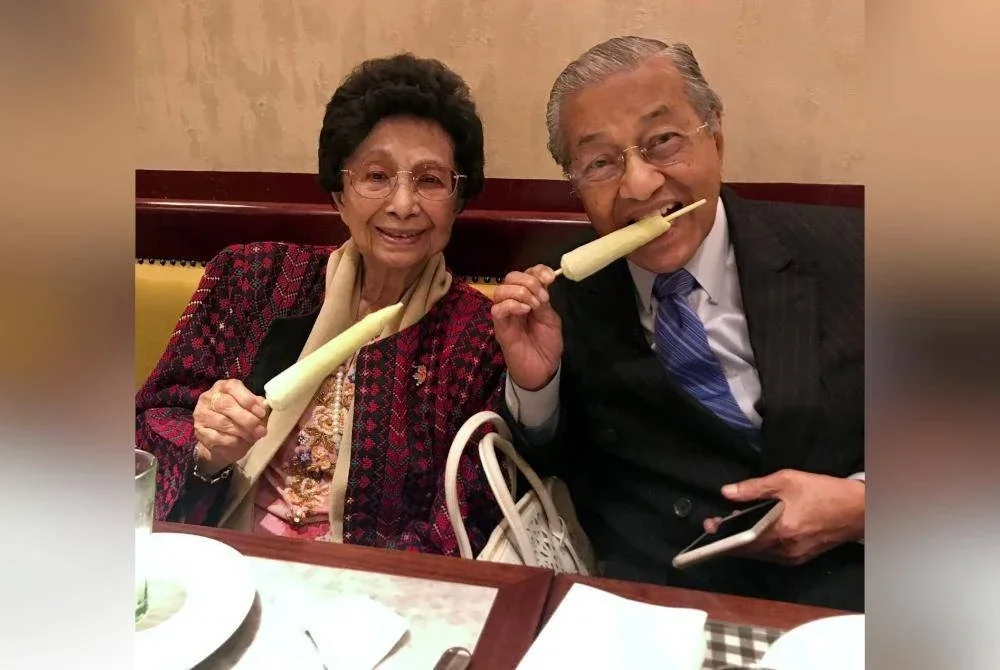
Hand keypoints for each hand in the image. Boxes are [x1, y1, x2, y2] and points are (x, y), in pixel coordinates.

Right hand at [192, 379, 268, 473]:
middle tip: (260, 429)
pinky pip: (217, 437)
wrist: (223, 442)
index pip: (233, 387)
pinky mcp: (199, 431)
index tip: (261, 413)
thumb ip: (258, 406)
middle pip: (226, 404)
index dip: (248, 400)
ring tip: (253, 436)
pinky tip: (240, 442)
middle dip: (247, 418)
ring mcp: (202, 414)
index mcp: (223, 387)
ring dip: (242, 431)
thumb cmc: (240, 420)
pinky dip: (232, 441)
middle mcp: (209, 397)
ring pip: (222, 422)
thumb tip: (264, 406)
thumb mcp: (252, 410)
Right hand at [490, 265, 562, 390]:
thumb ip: (544, 302)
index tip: (550, 278)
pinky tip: (525, 311)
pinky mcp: (499, 327)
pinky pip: (497, 309)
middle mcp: (514, 302)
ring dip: (521, 293)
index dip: (537, 270)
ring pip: (501, 290)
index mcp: (529, 297)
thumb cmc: (547, 344)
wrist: (543, 369)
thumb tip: (541, 285)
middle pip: (511, 277)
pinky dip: (512, 305)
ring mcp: (505, 314)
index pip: (526, 273)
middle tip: (543, 298)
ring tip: (534, 307)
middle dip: (529, 282)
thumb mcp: (550, 319)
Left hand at [703, 469, 864, 565]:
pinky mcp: (801, 558)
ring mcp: (794, 557)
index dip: (722, 536)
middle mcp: (785, 550)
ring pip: (759, 554)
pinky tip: (756, 531)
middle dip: (730, 538)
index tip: (709, 527)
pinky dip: (761, 545)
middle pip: (748, 550)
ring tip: (734, 524)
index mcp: (780, 531)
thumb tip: (727, 492)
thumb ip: (754, 488)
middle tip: (717, 523)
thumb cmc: (823, 491)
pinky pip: (772, 555)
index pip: (742, 542)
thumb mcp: (787, 480)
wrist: (859, 509)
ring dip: (745, 542)